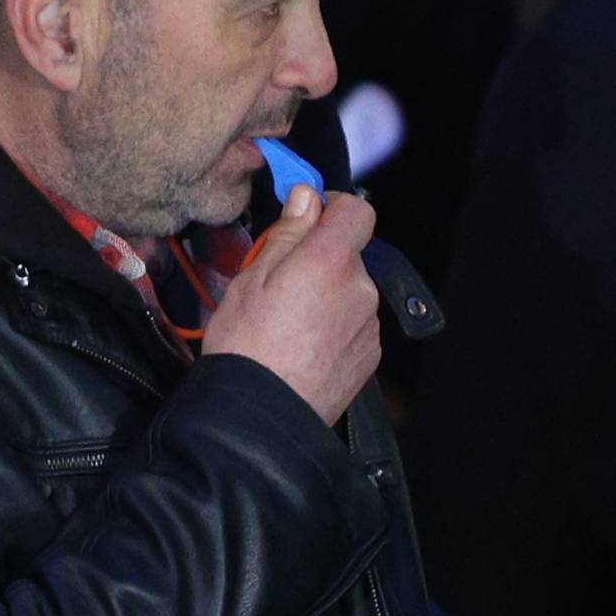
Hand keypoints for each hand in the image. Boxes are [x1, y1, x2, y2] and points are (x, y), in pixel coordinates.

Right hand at [210, 182, 384, 423]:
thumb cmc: (246, 346)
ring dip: (326, 295)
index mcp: (329, 261)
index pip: (356, 211)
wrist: (261, 417)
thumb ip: (287, 233)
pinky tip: (302, 346)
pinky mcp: (370, 354)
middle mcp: (360, 288)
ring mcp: (369, 324)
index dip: (332, 207)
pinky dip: (333, 326)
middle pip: (348, 255)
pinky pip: (353, 324)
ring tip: (287, 323)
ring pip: (349, 291)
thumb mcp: (251, 278)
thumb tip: (307, 197)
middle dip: (319, 260)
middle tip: (278, 284)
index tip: (306, 217)